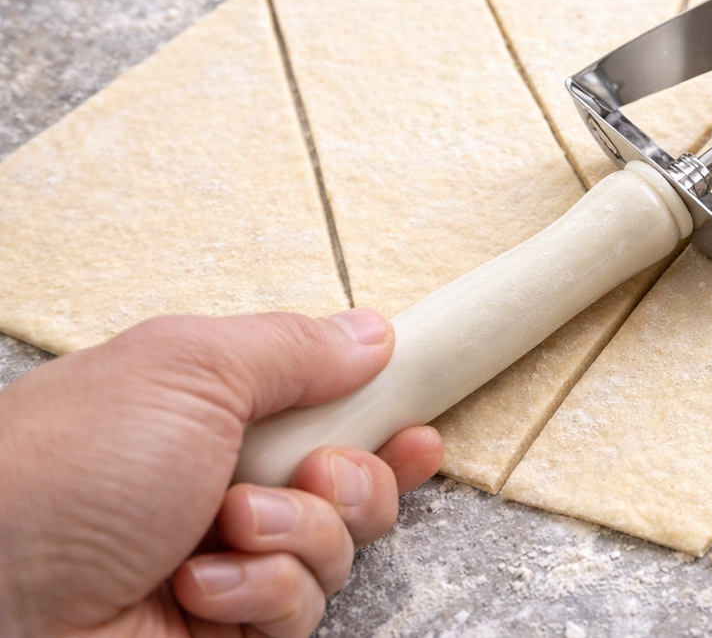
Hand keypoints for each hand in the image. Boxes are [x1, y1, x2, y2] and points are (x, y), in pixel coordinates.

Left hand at [0, 309, 444, 637]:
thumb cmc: (66, 463)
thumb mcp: (190, 368)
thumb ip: (293, 348)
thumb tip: (373, 333)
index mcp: (213, 413)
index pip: (326, 413)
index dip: (382, 422)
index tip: (415, 430)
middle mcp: (224, 486)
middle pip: (356, 485)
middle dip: (354, 479)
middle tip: (313, 471)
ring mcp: (226, 564)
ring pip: (338, 551)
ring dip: (297, 533)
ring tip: (231, 526)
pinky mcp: (224, 631)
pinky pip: (299, 610)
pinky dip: (262, 593)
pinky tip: (201, 584)